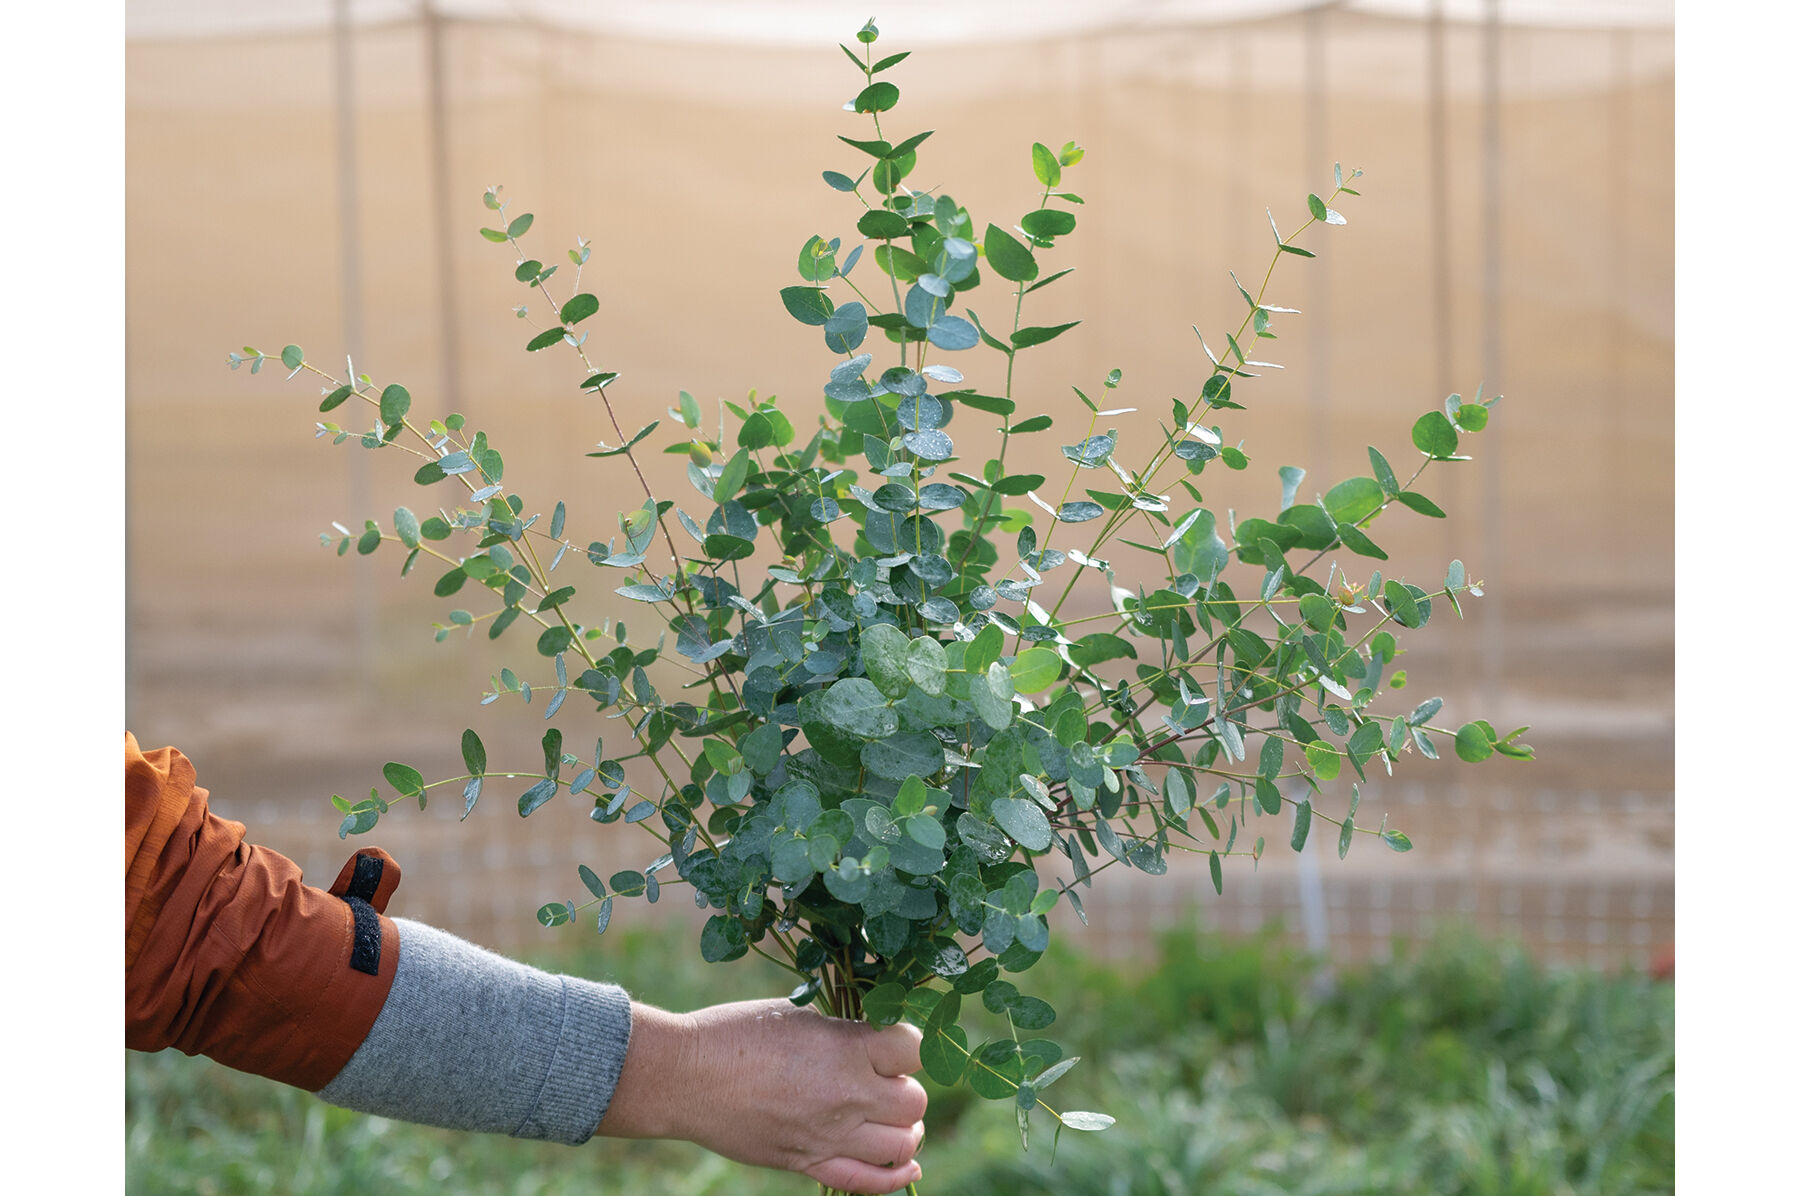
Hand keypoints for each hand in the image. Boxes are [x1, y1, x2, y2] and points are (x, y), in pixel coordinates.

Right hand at [599, 997, 927, 1193]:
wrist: (685, 1076)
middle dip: (904, 1088)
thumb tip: (874, 1043)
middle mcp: (847, 1095)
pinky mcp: (808, 1163)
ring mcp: (829, 1135)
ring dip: (904, 1130)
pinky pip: (869, 1182)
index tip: (892, 1042)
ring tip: (891, 1119)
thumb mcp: (797, 1015)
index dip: (908, 1042)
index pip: (914, 1047)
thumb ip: (842, 1033)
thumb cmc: (736, 1032)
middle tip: (882, 1079)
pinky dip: (896, 1177)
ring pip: (902, 1144)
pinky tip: (907, 1166)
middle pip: (914, 1102)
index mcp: (846, 1048)